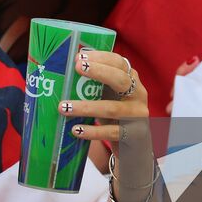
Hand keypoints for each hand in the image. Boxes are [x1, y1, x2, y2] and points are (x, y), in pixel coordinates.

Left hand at [61, 50, 153, 197]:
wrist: (135, 144)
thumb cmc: (116, 113)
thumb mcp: (109, 95)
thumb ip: (95, 84)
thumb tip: (63, 71)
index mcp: (131, 79)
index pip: (119, 62)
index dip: (100, 58)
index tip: (79, 57)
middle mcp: (138, 94)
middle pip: (121, 80)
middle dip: (99, 72)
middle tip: (76, 67)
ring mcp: (138, 115)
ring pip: (112, 109)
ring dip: (86, 107)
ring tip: (63, 107)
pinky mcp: (134, 135)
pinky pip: (111, 132)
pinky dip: (92, 131)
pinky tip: (76, 129)